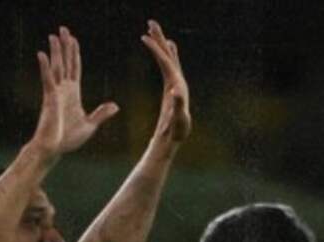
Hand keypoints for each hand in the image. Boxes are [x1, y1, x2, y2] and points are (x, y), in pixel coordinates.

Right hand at [31, 26, 118, 157]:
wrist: (54, 149)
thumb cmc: (69, 139)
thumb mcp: (90, 125)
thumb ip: (101, 114)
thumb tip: (115, 105)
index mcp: (73, 94)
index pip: (75, 69)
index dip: (75, 54)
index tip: (73, 40)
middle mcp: (63, 90)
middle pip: (65, 63)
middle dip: (65, 47)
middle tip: (64, 29)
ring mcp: (55, 93)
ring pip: (56, 67)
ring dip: (55, 52)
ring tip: (54, 35)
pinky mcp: (49, 99)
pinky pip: (47, 80)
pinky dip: (45, 67)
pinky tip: (42, 54)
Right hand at [142, 20, 191, 144]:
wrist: (177, 137)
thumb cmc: (177, 131)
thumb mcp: (178, 120)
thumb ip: (178, 106)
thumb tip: (175, 91)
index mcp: (178, 86)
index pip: (166, 63)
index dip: (156, 50)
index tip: (144, 37)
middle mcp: (179, 81)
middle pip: (169, 56)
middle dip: (160, 39)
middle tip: (151, 22)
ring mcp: (176, 83)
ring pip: (168, 58)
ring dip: (161, 43)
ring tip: (154, 29)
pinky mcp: (172, 86)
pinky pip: (168, 65)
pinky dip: (166, 54)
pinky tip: (167, 46)